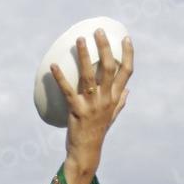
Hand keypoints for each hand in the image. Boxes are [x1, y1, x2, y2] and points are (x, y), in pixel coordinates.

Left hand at [52, 29, 133, 183]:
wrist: (87, 151)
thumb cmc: (98, 132)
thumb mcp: (112, 117)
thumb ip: (120, 103)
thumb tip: (129, 91)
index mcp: (116, 98)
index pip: (127, 72)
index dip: (128, 54)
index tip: (126, 38)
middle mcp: (106, 99)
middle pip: (109, 68)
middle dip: (105, 47)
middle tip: (98, 31)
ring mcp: (92, 105)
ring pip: (89, 75)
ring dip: (85, 56)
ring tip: (80, 40)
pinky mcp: (76, 110)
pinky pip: (67, 91)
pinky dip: (60, 78)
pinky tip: (54, 66)